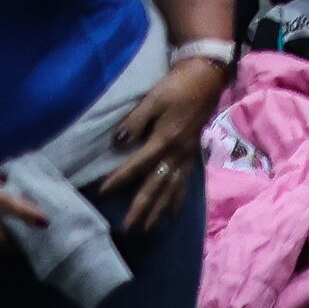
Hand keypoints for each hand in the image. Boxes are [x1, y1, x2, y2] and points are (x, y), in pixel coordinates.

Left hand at [100, 56, 229, 229]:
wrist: (206, 79)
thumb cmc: (176, 87)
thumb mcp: (153, 99)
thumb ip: (135, 122)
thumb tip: (118, 143)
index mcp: (165, 139)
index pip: (138, 164)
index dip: (119, 178)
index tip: (103, 191)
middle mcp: (176, 153)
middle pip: (156, 185)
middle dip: (142, 208)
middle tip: (129, 228)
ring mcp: (186, 156)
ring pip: (172, 189)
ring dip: (160, 210)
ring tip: (149, 229)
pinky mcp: (192, 154)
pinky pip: (185, 183)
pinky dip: (178, 200)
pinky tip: (173, 213)